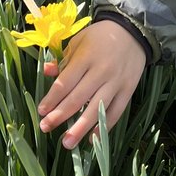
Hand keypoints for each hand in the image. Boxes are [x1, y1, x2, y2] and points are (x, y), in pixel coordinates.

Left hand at [38, 22, 146, 149]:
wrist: (133, 32)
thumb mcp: (79, 41)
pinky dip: (104, 127)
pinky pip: (115, 113)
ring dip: (80, 128)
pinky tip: (92, 140)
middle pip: (77, 98)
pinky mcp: (128, 90)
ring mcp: (116, 82)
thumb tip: (46, 72)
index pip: (65, 83)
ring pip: (96, 110)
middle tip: (45, 128)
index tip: (41, 111)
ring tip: (67, 143)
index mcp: (86, 57)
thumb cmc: (100, 37)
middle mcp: (101, 71)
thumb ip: (63, 59)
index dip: (52, 98)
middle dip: (59, 116)